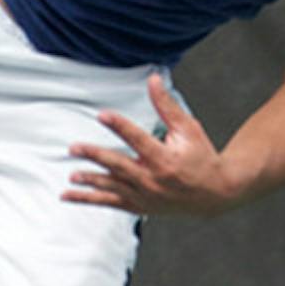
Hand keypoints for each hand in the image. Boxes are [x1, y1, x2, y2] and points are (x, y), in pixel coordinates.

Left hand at [65, 74, 242, 216]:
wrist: (214, 194)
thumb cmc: (202, 157)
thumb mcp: (188, 129)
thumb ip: (166, 106)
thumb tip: (153, 79)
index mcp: (165, 159)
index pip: (138, 139)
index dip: (119, 126)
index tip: (102, 115)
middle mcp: (152, 180)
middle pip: (119, 166)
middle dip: (95, 156)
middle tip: (74, 148)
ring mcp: (145, 196)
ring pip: (112, 187)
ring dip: (90, 181)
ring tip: (72, 175)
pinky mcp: (139, 205)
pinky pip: (111, 202)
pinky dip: (90, 199)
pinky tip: (70, 195)